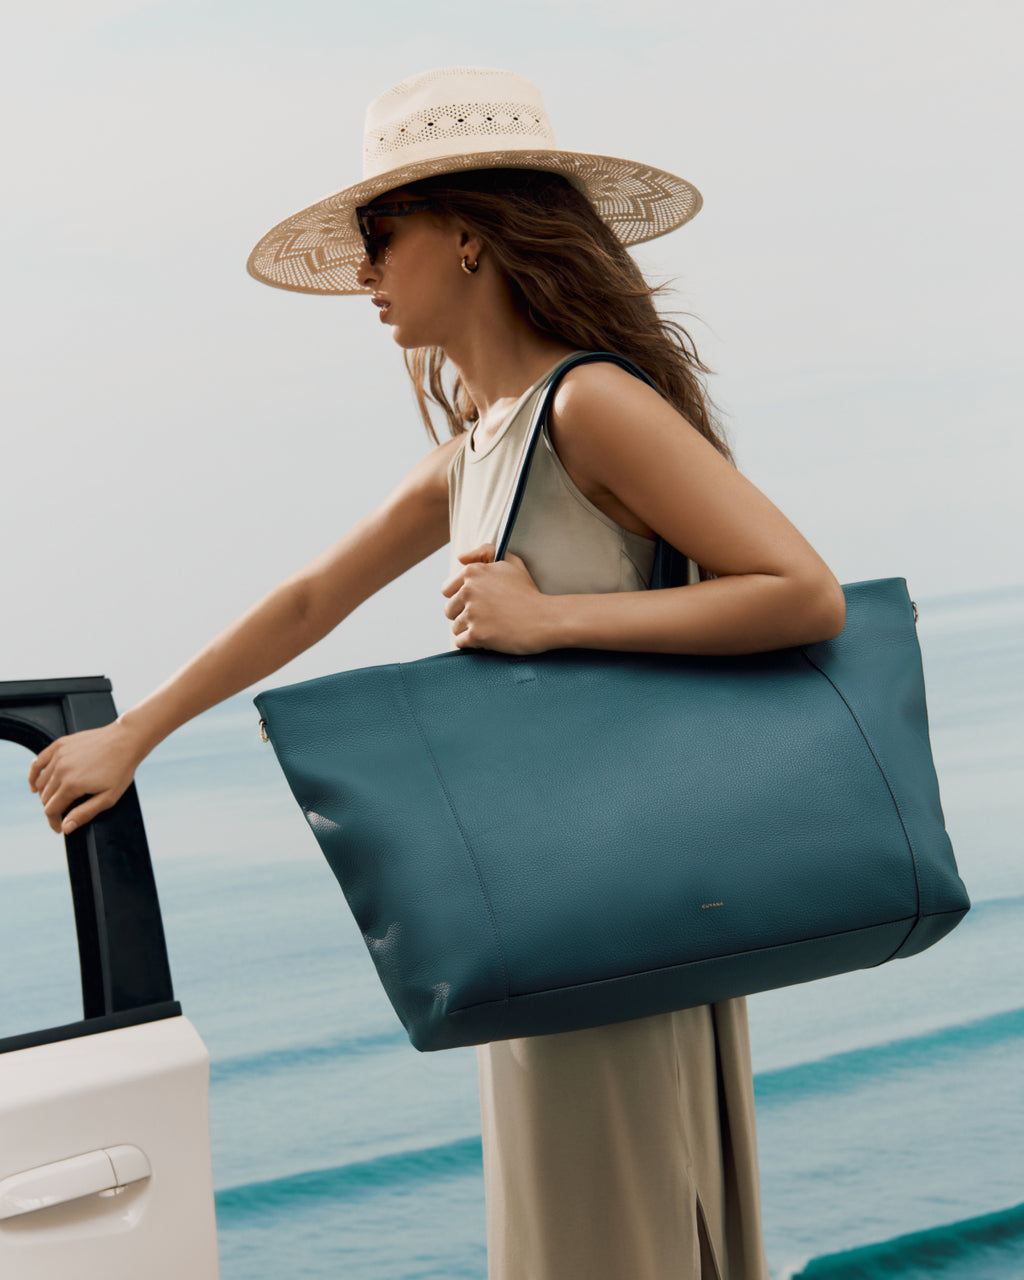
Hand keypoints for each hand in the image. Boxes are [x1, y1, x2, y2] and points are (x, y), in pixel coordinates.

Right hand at [28, 719, 144, 834]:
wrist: (126, 740)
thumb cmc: (120, 769)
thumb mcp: (108, 798)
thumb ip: (85, 813)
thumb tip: (66, 827)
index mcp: (72, 784)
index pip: (51, 810)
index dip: (54, 822)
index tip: (60, 828)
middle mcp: (61, 769)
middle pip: (45, 798)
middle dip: (53, 809)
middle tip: (64, 814)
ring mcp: (59, 755)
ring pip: (41, 783)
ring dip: (45, 795)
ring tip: (57, 801)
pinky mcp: (59, 745)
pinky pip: (38, 762)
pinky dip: (34, 775)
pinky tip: (35, 785)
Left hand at [441, 544, 555, 652]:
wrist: (546, 619)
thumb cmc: (529, 592)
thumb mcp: (511, 563)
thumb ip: (485, 552)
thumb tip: (460, 558)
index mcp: (473, 572)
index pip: (447, 590)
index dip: (462, 598)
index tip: (478, 603)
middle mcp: (468, 590)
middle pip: (450, 610)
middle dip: (464, 615)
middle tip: (486, 617)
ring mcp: (472, 613)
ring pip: (455, 627)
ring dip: (470, 631)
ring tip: (491, 628)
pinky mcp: (476, 635)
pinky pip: (461, 643)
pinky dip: (473, 644)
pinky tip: (489, 638)